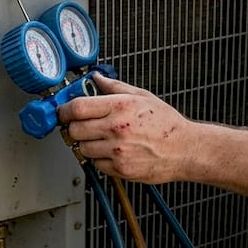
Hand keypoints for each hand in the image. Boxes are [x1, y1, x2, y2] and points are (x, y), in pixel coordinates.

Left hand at [56, 73, 194, 182]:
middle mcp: (116, 129)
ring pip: (82, 148)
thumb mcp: (142, 96)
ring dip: (86, 143)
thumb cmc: (166, 123)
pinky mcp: (120, 169)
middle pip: (74, 129)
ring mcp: (117, 151)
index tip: (63, 111)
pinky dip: (99, 159)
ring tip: (102, 138)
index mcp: (120, 107)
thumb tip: (96, 78)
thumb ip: (114, 87)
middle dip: (74, 127)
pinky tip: (112, 151)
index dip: (64, 110)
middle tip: (82, 125)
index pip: (77, 108)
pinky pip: (96, 164)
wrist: (184, 149)